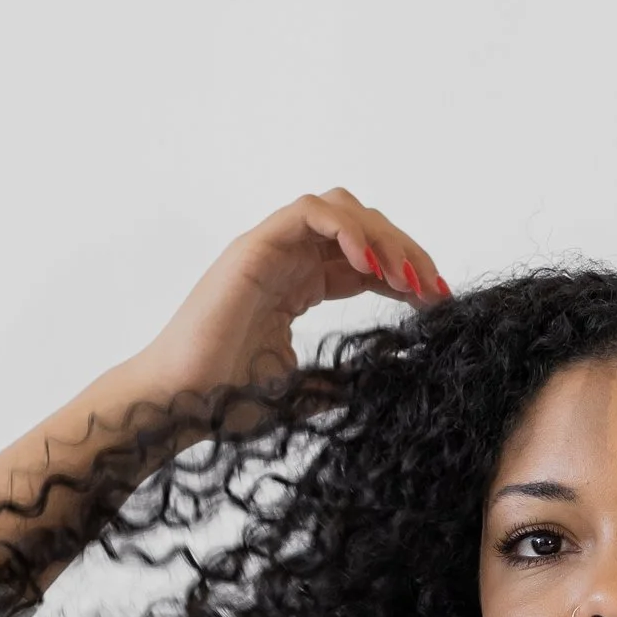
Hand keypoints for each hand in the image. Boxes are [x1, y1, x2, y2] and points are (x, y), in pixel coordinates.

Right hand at [0, 191, 448, 561]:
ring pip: (340, 208)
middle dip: (405, 251)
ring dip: (383, 237)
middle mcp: (284, 260)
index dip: (404, 272)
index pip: (363, 257)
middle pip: (361, 225)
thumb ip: (340, 379)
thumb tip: (387, 382)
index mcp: (297, 285)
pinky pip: (308, 212)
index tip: (438, 304)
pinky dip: (346, 228)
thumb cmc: (225, 401)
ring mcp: (267, 250)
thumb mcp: (303, 391)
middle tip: (435, 291)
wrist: (178, 407)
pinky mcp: (252, 248)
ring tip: (407, 280)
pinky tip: (370, 265)